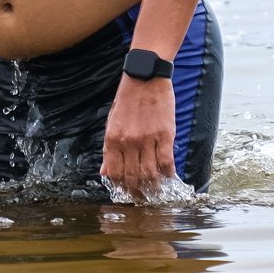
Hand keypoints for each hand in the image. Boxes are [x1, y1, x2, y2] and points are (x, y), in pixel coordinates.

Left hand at [101, 74, 175, 196]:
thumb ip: (109, 150)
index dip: (122, 186)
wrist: (145, 77)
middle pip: (133, 177)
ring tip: (157, 188)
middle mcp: (128, 142)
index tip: (128, 191)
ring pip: (150, 173)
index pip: (115, 173)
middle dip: (138, 190)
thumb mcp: (111, 123)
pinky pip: (166, 161)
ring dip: (154, 185)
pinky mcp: (165, 134)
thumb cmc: (127, 100)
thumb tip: (105, 172)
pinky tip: (168, 175)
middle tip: (144, 194)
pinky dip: (168, 172)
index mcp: (112, 139)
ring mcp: (147, 139)